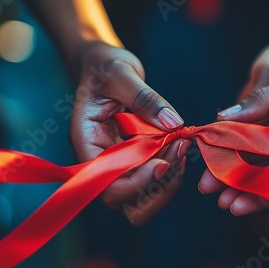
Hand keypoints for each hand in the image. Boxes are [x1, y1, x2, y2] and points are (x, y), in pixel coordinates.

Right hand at [71, 43, 185, 224]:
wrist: (104, 65)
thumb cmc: (103, 66)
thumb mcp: (120, 73)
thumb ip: (144, 98)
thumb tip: (173, 124)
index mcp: (86, 143)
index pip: (106, 184)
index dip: (136, 182)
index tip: (164, 162)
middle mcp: (100, 161)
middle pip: (127, 201)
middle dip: (158, 186)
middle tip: (179, 152)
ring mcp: (118, 163)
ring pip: (143, 196)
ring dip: (169, 178)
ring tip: (182, 145)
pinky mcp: (135, 159)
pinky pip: (154, 177)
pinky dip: (171, 167)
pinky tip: (180, 145)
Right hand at [199, 70, 268, 215]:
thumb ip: (263, 102)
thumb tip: (221, 117)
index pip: (244, 135)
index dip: (223, 145)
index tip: (201, 153)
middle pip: (251, 163)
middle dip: (226, 174)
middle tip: (206, 186)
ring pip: (264, 182)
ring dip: (241, 192)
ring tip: (221, 200)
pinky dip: (263, 201)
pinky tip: (243, 204)